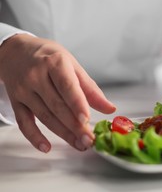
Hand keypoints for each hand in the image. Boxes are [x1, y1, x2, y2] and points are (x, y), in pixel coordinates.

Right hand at [0, 34, 115, 151]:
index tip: (86, 119)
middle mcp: (37, 76)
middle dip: (74, 126)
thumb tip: (109, 108)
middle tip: (89, 139)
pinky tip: (47, 147)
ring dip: (63, 133)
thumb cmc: (48, 56)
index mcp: (55, 63)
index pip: (67, 86)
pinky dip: (35, 137)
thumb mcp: (72, 64)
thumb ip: (90, 88)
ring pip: (44, 116)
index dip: (77, 104)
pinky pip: (24, 122)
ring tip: (79, 144)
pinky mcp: (16, 101)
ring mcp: (24, 89)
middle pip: (57, 105)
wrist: (16, 51)